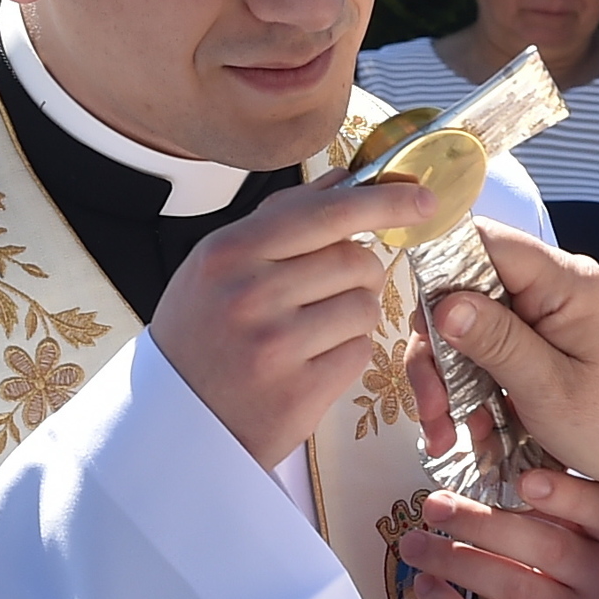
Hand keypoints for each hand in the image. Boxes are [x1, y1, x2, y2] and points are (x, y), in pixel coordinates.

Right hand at [150, 180, 433, 467]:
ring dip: (353, 315)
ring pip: (364, 306)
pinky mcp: (299, 390)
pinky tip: (311, 361)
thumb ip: (279, 219)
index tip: (422, 196)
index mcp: (228, 252)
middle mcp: (249, 294)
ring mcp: (275, 344)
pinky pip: (359, 351)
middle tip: (330, 293)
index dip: (384, 200)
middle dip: (360, 273)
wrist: (175, 420)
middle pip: (355, 260)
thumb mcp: (218, 266)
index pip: (326, 212)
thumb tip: (343, 178)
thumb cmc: (202, 335)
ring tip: (313, 331)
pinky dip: (346, 353)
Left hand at [399, 468, 598, 598]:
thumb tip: (476, 423)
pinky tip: (424, 584)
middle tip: (435, 505)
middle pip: (552, 550)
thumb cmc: (530, 555)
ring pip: (520, 591)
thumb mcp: (535, 514)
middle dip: (485, 525)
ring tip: (415, 543)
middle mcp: (596, 578)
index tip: (524, 480)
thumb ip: (516, 472)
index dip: (569, 495)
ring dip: (459, 562)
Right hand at [404, 226, 598, 509]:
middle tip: (431, 408)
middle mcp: (555, 289)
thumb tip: (443, 303)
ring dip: (449, 382)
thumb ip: (498, 342)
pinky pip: (490, 355)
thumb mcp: (552, 390)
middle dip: (437, 351)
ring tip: (445, 435)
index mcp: (566, 283)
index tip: (413, 318)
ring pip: (469, 330)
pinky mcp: (542, 346)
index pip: (484, 241)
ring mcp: (547, 317)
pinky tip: (468, 433)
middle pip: (466, 292)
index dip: (439, 268)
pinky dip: (472, 392)